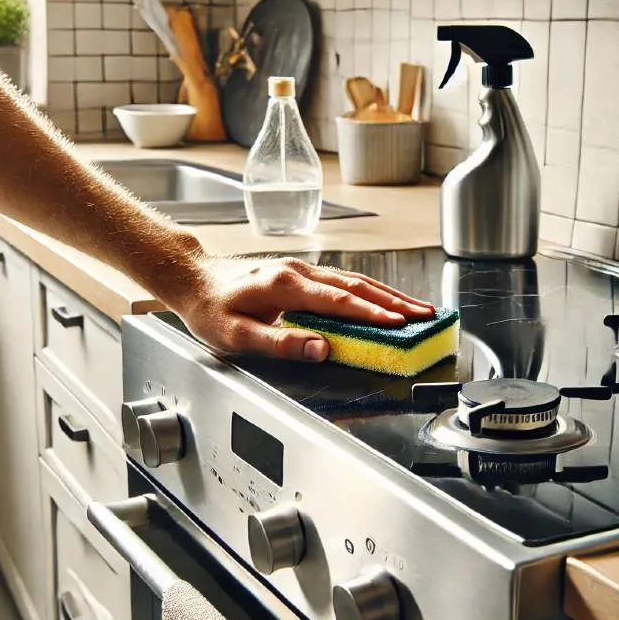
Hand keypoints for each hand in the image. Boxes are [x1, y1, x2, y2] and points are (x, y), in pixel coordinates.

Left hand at [174, 256, 434, 361]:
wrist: (192, 277)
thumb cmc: (211, 309)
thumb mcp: (237, 335)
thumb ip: (280, 343)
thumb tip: (320, 349)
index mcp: (285, 286)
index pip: (340, 301)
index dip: (373, 313)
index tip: (400, 324)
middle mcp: (299, 272)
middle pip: (357, 286)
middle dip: (396, 302)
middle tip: (426, 316)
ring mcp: (302, 270)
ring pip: (355, 280)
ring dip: (389, 294)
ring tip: (417, 308)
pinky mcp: (302, 273)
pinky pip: (345, 280)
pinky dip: (371, 290)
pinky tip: (384, 299)